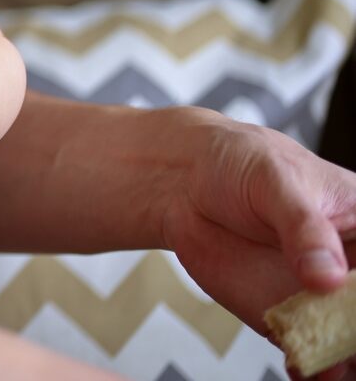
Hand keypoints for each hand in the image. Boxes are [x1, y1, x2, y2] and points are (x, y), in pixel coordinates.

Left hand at [158, 112, 355, 379]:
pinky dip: (313, 369)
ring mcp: (324, 301)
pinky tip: (304, 367)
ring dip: (344, 360)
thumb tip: (327, 275)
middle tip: (348, 343)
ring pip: (349, 345)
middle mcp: (353, 273)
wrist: (188, 184)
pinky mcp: (289, 320)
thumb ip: (302, 225)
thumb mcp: (275, 180)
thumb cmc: (244, 166)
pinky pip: (312, 355)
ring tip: (330, 363)